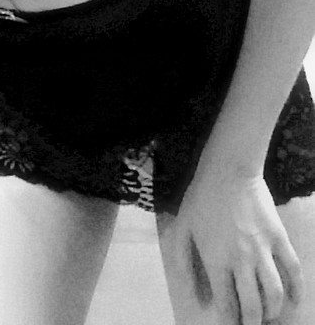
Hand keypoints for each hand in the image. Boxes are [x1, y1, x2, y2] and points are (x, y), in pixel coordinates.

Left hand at [172, 171, 303, 323]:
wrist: (227, 170)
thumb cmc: (201, 199)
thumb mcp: (182, 230)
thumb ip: (184, 266)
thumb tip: (196, 299)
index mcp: (216, 261)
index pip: (227, 304)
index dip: (231, 320)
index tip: (232, 322)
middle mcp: (241, 261)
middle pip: (252, 305)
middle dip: (252, 321)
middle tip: (251, 323)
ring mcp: (263, 250)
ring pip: (274, 293)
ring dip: (272, 310)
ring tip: (267, 313)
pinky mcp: (279, 238)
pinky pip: (293, 269)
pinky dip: (297, 290)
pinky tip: (294, 301)